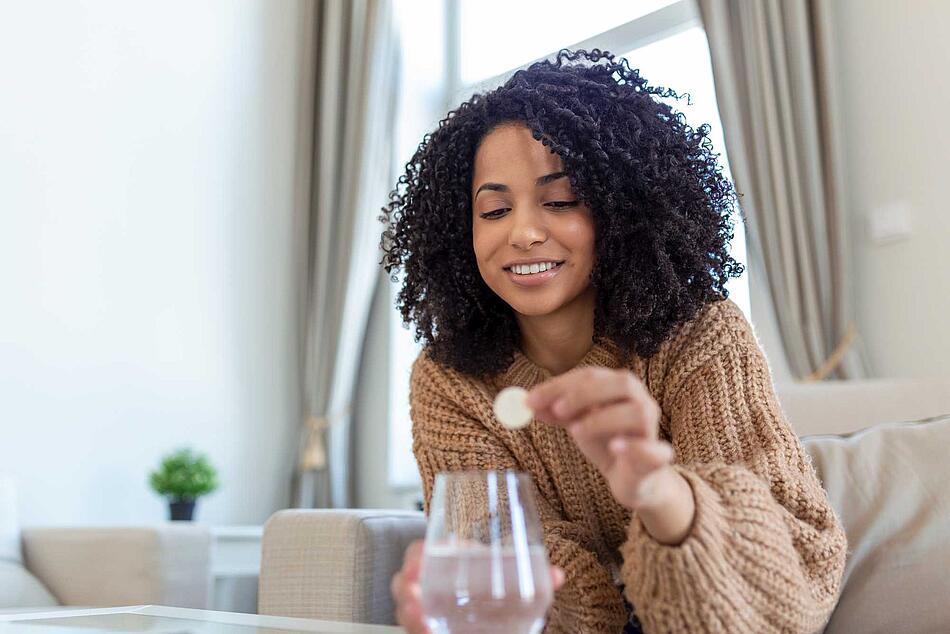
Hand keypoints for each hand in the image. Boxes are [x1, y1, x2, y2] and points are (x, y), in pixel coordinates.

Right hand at [391, 540, 566, 631]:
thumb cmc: (492, 590)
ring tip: (417, 613)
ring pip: (406, 606)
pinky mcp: (428, 627)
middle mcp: (431, 584)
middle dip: (406, 582)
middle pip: (407, 579)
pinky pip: (415, 627)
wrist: (489, 618)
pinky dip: (417, 628)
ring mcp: (427, 608)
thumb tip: (557, 576)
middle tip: (414, 587)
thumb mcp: (509, 581)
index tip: (424, 558)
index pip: (422, 551)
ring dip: (408, 609)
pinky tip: (428, 630)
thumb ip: (532, 578)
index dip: (418, 553)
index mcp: (448, 561)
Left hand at [526, 367, 694, 543]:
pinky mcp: (657, 458)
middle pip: (620, 384)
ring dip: (603, 418)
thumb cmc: (606, 442)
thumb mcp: (576, 423)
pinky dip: (634, 447)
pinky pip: (654, 449)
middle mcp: (640, 401)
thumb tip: (527, 403)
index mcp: (618, 387)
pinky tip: (615, 447)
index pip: (590, 376)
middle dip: (584, 394)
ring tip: (576, 431)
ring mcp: (652, 429)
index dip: (559, 385)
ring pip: (637, 413)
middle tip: (557, 410)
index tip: (530, 400)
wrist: (633, 479)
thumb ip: (556, 412)